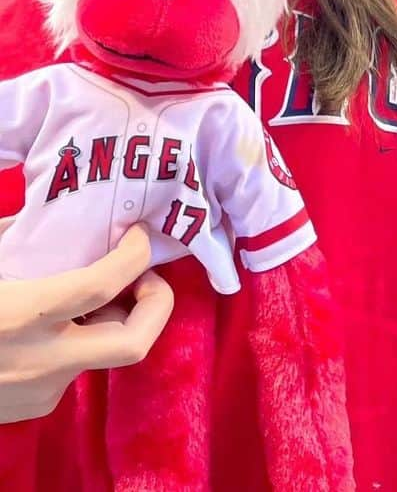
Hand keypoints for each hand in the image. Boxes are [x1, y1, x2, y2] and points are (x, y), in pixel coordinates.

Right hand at [0, 226, 173, 422]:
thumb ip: (16, 235)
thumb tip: (50, 210)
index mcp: (24, 314)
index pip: (104, 283)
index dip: (134, 255)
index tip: (138, 236)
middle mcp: (42, 360)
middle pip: (134, 342)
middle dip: (156, 306)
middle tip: (147, 277)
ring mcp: (41, 391)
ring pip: (104, 353)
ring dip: (112, 319)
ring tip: (96, 291)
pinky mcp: (34, 409)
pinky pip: (75, 369)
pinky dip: (79, 341)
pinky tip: (58, 324)